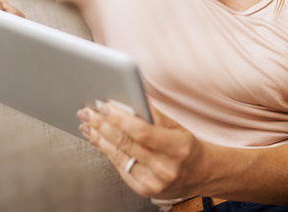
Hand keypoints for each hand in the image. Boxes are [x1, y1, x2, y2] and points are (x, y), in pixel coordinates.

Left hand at [77, 103, 209, 199]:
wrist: (200, 174)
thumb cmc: (186, 147)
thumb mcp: (176, 126)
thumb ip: (153, 114)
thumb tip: (131, 96)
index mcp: (177, 147)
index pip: (143, 132)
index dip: (121, 119)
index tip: (105, 107)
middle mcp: (165, 167)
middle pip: (126, 143)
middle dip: (102, 125)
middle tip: (88, 112)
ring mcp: (154, 182)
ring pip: (119, 156)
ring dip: (99, 138)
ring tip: (87, 124)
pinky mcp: (144, 190)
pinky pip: (120, 168)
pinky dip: (107, 152)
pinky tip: (99, 140)